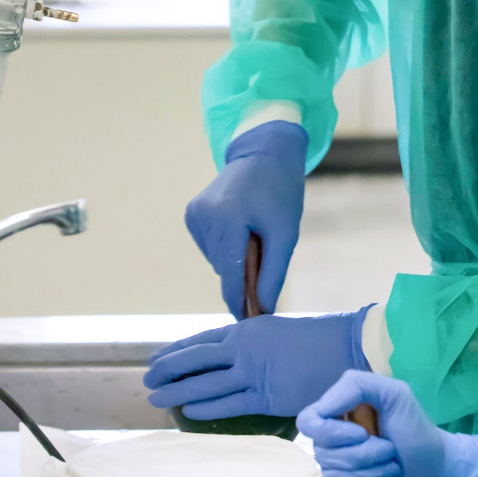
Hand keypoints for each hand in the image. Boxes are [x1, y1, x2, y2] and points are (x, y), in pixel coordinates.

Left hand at [144, 309, 371, 420]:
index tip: (156, 358)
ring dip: (176, 392)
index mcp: (246, 329)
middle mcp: (243, 349)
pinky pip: (227, 404)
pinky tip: (188, 410)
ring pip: (204, 385)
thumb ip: (251, 344)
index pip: (200, 340)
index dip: (175, 351)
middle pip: (194, 361)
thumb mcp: (276, 331)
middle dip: (167, 371)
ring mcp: (253, 374)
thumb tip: (233, 357)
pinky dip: (204, 406)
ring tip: (157, 398)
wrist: (347, 349)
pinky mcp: (266, 397)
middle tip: (148, 379)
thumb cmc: (316, 339)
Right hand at [185, 120, 307, 317]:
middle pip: (223, 268)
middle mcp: (203, 215)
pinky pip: (210, 246)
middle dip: (243, 274)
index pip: (230, 273)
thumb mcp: (285, 233)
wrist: (264, 153)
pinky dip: (226, 247)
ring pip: (216, 260)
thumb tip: (263, 308)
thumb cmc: (280, 192)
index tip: (247, 323)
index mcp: (227, 217)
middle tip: (265, 257)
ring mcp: (194, 214)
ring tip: (255, 236)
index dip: (239, 300)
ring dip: (235, 259)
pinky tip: (241, 229)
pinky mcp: (191, 213)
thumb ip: (273, 273)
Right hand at [298, 371, 477, 476]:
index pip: (308, 422)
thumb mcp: (396, 395)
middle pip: (325, 454)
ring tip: (393, 468)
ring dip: (373, 474)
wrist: (437, 473)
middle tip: (391, 450)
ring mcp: (336, 474)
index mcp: (340, 417)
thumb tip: (323, 407)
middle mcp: (332, 445)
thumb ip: (359, 385)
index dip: (329, 432)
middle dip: (367, 454)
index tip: (361, 434)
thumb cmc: (416, 432)